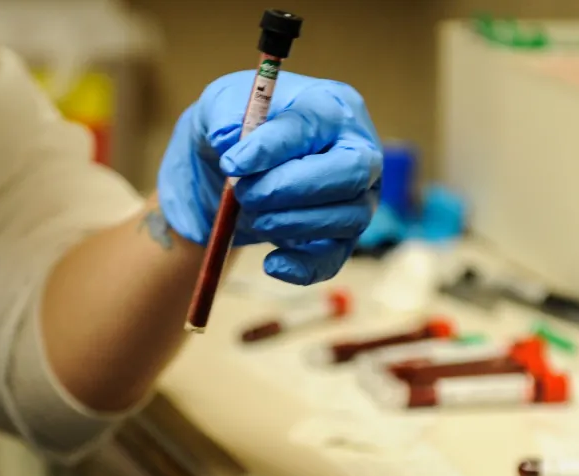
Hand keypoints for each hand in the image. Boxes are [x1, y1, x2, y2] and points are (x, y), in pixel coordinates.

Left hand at [158, 71, 381, 285]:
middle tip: (245, 194)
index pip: (312, 125)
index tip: (231, 164)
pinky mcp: (344, 237)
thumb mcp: (218, 107)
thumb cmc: (235, 129)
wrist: (230, 171)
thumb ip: (222, 118)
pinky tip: (271, 263)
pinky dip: (303, 267)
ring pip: (348, 217)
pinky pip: (335, 258)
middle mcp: (359, 149)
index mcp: (331, 105)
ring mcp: (359, 195)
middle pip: (352, 172)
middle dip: (291, 188)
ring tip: (249, 215)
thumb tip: (230, 144)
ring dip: (290, 223)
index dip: (272, 147)